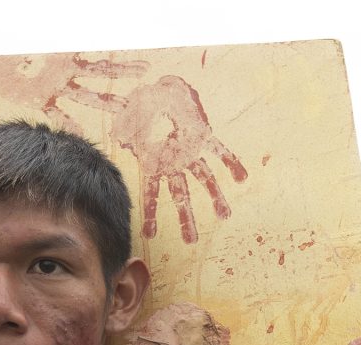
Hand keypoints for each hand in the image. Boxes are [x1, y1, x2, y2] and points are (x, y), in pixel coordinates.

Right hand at [109, 76, 247, 243]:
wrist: (158, 88)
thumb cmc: (139, 103)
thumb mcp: (126, 118)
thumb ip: (122, 130)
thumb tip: (118, 137)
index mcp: (152, 163)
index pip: (150, 194)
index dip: (151, 214)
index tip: (150, 235)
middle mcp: (171, 163)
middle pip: (179, 195)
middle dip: (185, 217)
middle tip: (191, 241)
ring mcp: (188, 151)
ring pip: (204, 179)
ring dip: (214, 197)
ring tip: (224, 216)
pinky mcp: (202, 136)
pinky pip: (219, 151)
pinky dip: (231, 163)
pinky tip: (242, 177)